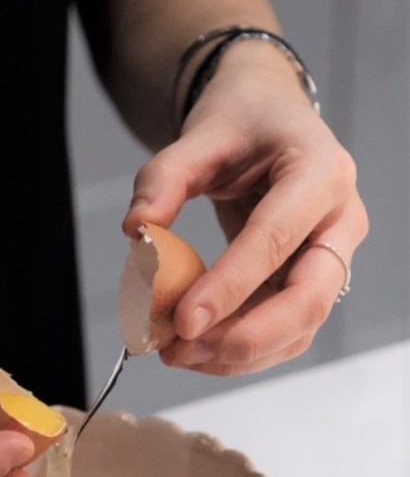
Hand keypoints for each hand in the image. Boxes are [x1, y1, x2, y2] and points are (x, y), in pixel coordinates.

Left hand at [122, 44, 368, 375]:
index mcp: (320, 172)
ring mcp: (331, 259)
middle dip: (243, 337)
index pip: (277, 238)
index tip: (183, 320)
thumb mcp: (200, 134)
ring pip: (299, 329)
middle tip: (180, 348)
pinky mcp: (310, 285)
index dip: (231, 286)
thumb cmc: (243, 124)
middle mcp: (339, 221)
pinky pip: (284, 335)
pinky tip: (195, 350)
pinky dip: (239, 353)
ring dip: (236, 354)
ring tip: (175, 353)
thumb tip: (136, 230)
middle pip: (308, 300)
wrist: (269, 122)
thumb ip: (163, 178)